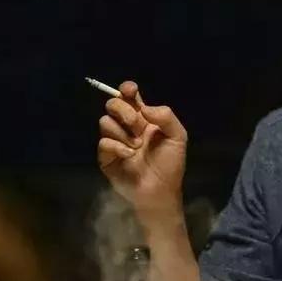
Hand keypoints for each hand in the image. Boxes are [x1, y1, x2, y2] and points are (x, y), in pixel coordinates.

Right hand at [97, 81, 186, 218]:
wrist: (160, 191)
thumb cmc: (170, 164)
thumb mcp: (178, 137)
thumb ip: (166, 116)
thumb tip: (144, 106)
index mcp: (144, 119)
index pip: (131, 97)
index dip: (127, 89)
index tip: (130, 91)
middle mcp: (127, 127)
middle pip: (113, 105)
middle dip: (124, 111)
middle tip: (137, 124)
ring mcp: (115, 141)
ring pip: (105, 121)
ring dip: (123, 132)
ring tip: (137, 146)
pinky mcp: (106, 157)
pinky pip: (104, 142)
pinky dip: (117, 147)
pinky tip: (130, 155)